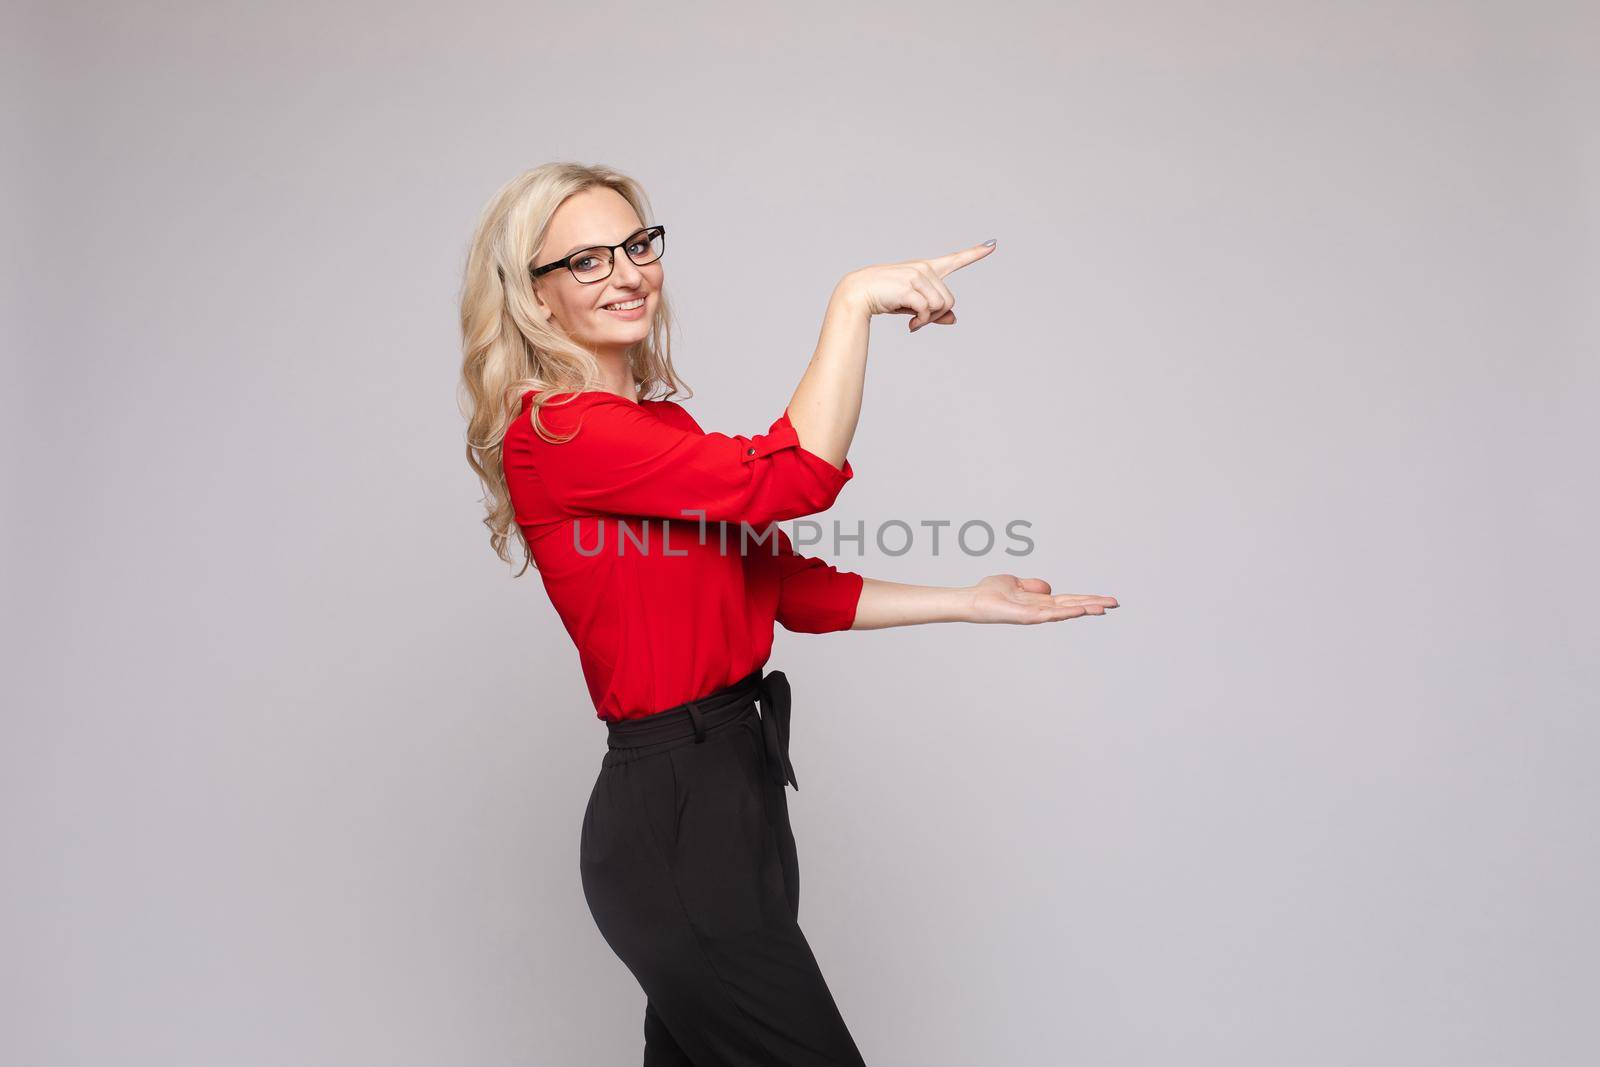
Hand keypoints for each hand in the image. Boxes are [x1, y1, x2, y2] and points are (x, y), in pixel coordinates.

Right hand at [837, 239, 996, 332]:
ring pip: (941, 306)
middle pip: (949, 300)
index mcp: (926, 269)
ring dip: (928, 320)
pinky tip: (910, 325)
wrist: (858, 293)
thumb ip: (934, 311)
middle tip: (919, 322)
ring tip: (913, 322)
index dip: (975, 253)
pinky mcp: (910, 286)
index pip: (955, 259)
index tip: (992, 244)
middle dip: (936, 316)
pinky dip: (921, 322)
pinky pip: (927, 310)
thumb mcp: (912, 305)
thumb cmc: (884, 298)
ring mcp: (917, 275)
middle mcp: (924, 268)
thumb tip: (953, 320)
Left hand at [968, 574, 1118, 624]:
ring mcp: (1035, 614)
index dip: (1088, 599)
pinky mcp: (1026, 616)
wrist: (972, 600)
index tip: (1106, 600)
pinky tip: (1078, 610)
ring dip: (1084, 609)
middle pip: (1073, 606)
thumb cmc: (990, 593)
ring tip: (1103, 608)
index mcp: (1040, 602)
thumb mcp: (1015, 582)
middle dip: (1094, 605)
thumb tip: (1048, 588)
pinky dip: (1065, 612)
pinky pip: (1049, 614)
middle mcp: (1040, 610)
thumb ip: (1032, 585)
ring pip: (1065, 612)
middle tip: (1115, 603)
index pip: (1069, 600)